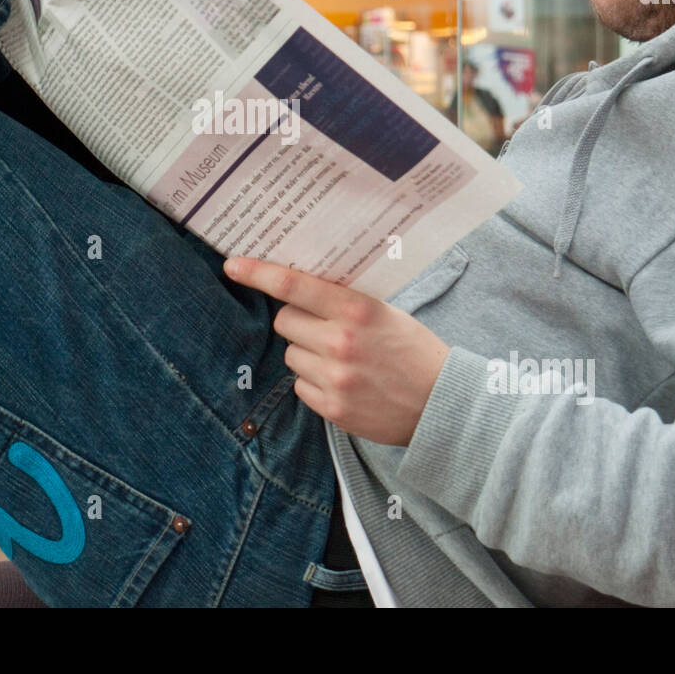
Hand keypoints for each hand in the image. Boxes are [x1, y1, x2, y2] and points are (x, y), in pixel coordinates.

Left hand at [223, 256, 449, 445]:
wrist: (442, 403)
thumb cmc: (413, 350)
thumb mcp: (384, 311)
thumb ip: (342, 301)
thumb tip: (298, 287)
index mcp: (355, 310)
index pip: (293, 285)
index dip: (258, 273)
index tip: (233, 265)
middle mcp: (340, 342)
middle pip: (284, 320)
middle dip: (296, 320)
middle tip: (324, 326)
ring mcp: (334, 378)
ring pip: (291, 354)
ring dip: (306, 352)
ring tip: (341, 358)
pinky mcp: (332, 408)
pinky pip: (300, 386)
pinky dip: (315, 382)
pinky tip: (344, 382)